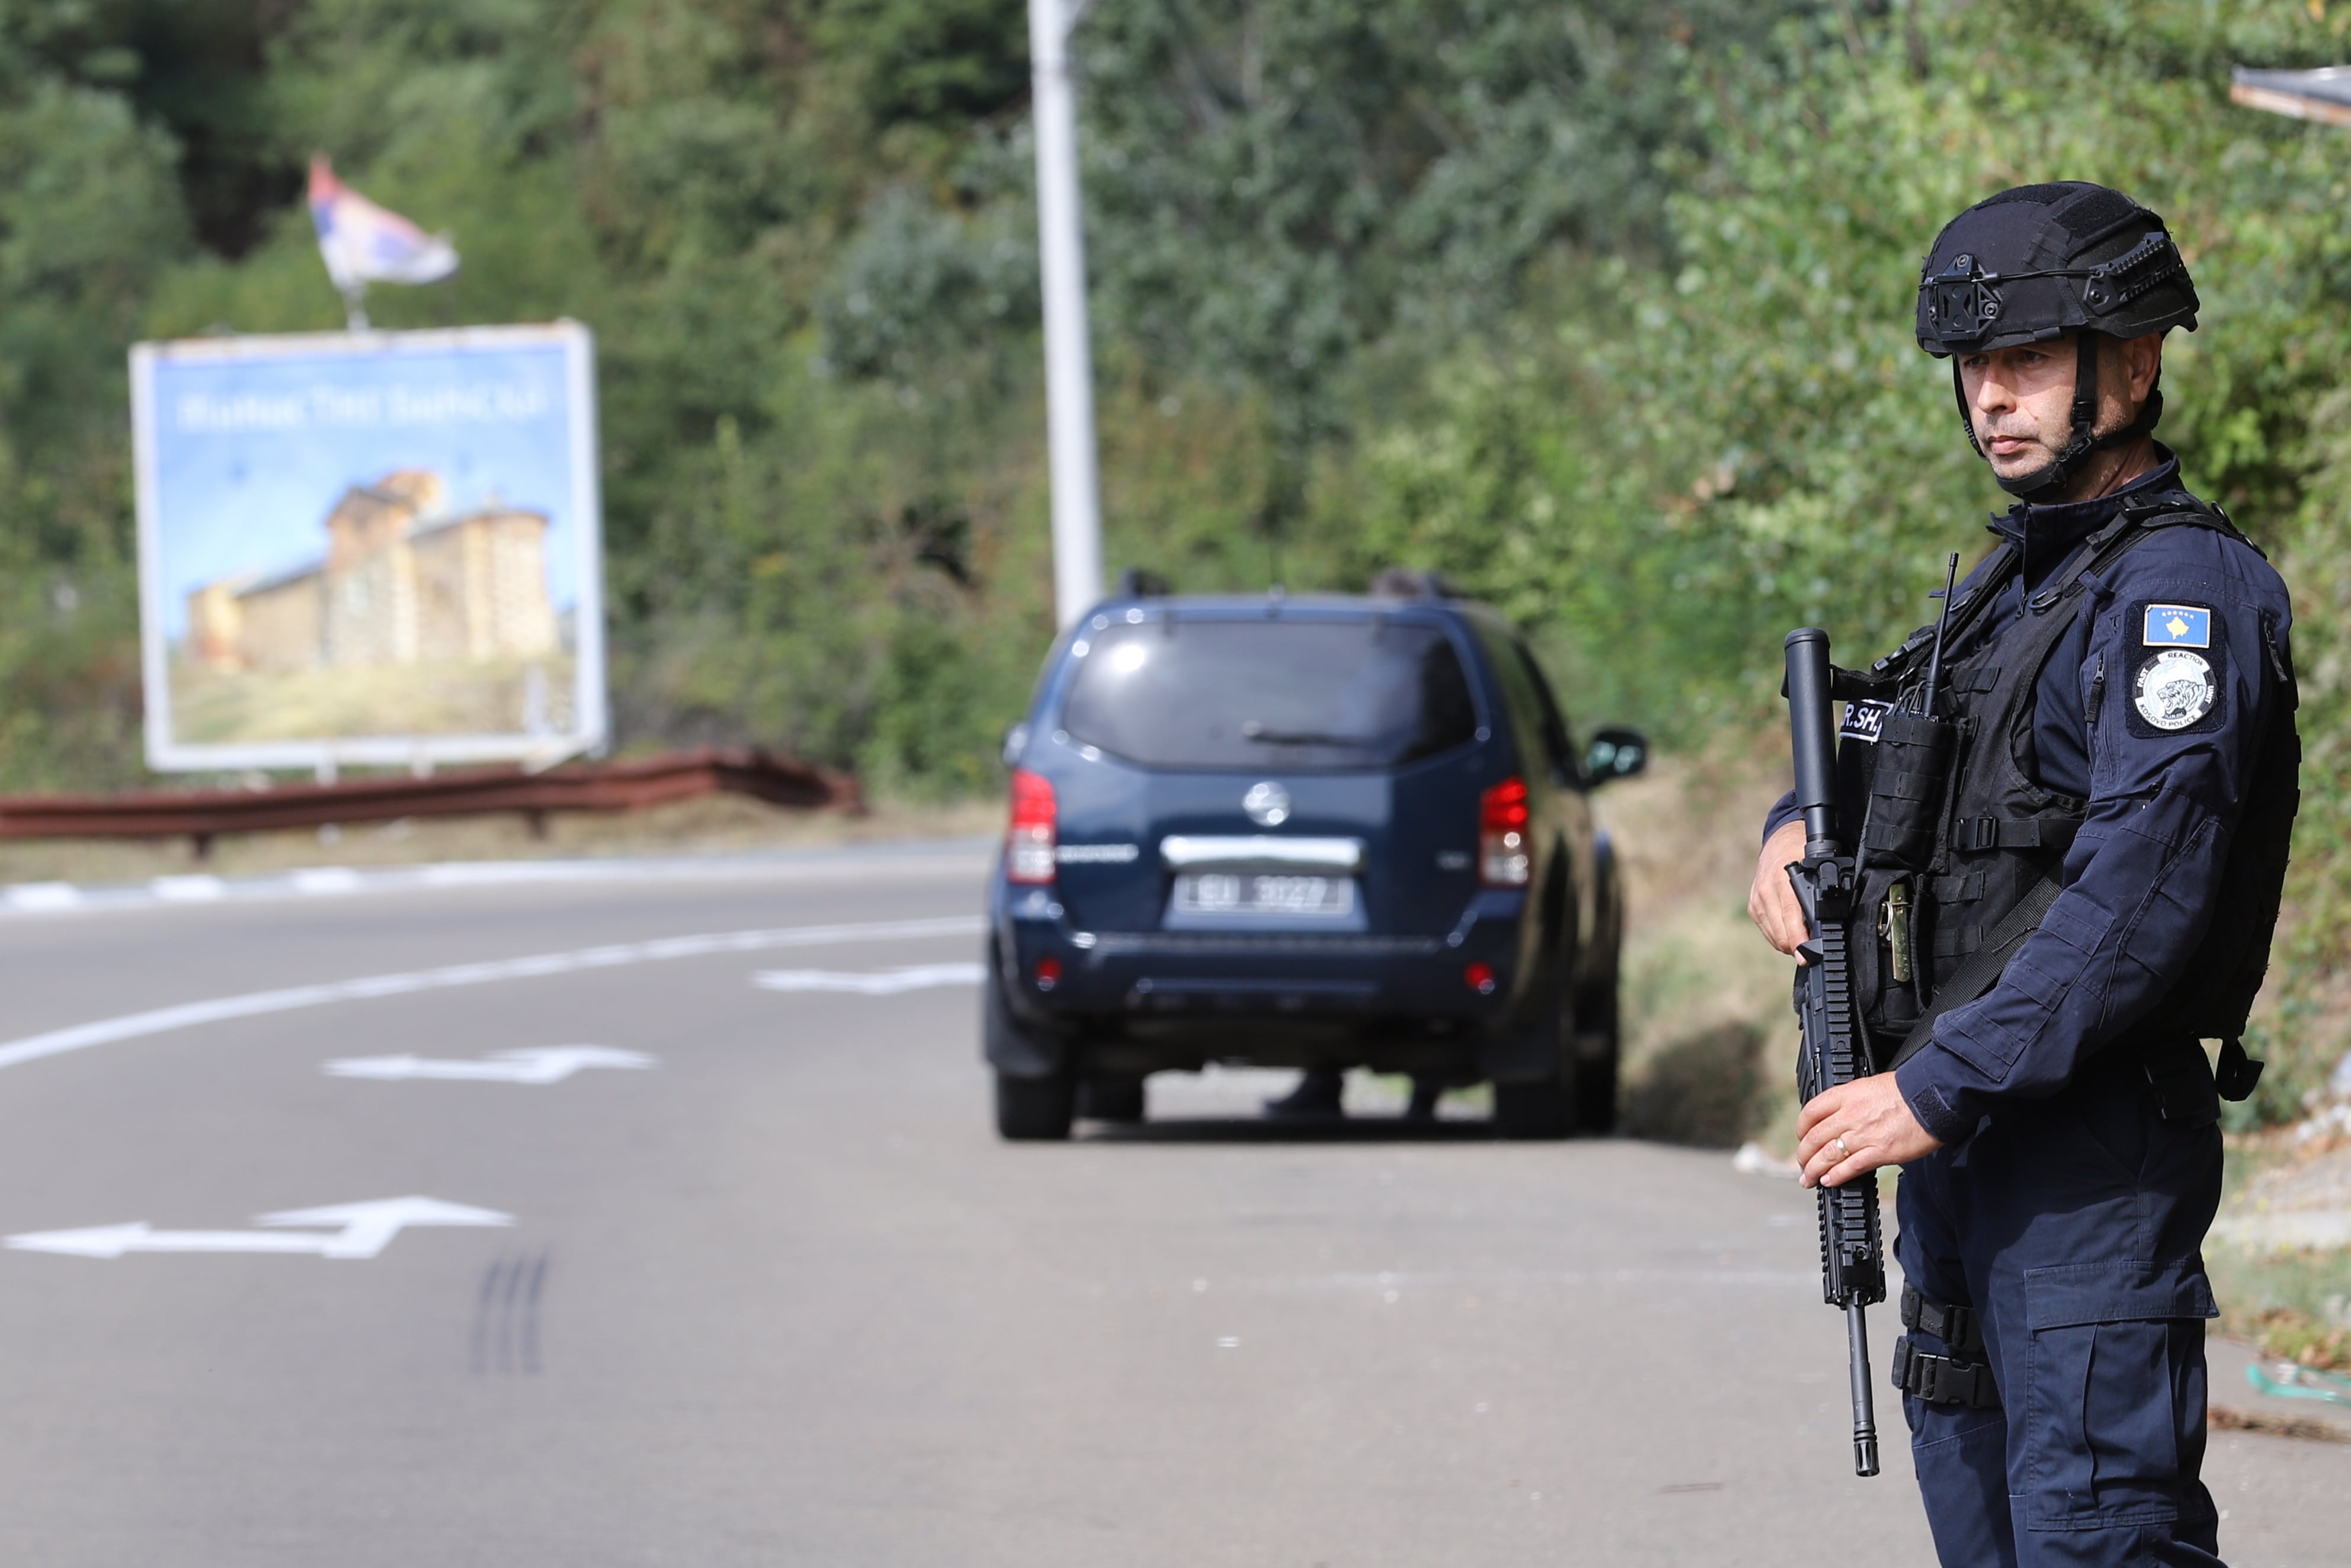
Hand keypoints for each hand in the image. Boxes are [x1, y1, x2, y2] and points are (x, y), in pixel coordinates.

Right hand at [1748, 818, 1811, 960]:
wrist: (1780, 838)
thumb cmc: (1802, 851)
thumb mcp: (1817, 867)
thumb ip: (1821, 893)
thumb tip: (1830, 922)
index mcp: (1782, 881)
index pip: (1790, 919)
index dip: (1798, 941)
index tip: (1805, 957)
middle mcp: (1765, 892)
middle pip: (1780, 933)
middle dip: (1796, 947)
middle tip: (1811, 954)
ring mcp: (1757, 900)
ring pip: (1773, 935)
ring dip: (1788, 943)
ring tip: (1803, 943)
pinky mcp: (1753, 906)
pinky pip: (1766, 929)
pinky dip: (1778, 935)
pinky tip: (1790, 932)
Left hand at [1796, 1075, 1942, 1186]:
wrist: (1934, 1096)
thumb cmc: (1908, 1090)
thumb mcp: (1870, 1086)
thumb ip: (1851, 1102)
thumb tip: (1838, 1117)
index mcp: (1846, 1095)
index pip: (1811, 1112)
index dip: (1801, 1128)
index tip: (1802, 1137)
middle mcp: (1850, 1114)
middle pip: (1814, 1138)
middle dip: (1803, 1155)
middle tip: (1802, 1164)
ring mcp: (1864, 1134)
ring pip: (1827, 1155)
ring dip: (1814, 1170)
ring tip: (1809, 1179)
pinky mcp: (1880, 1151)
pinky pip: (1851, 1167)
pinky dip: (1836, 1176)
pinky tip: (1829, 1181)